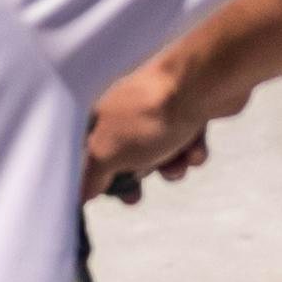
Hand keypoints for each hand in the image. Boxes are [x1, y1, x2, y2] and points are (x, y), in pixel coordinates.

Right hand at [86, 59, 219, 202]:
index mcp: (99, 116)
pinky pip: (187, 142)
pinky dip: (191, 150)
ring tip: (177, 162)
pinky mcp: (188, 111)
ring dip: (169, 166)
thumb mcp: (107, 154)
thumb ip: (90, 176)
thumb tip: (81, 193)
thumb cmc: (148, 117)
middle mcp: (125, 110)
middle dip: (134, 177)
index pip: (87, 151)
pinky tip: (195, 145)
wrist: (200, 86)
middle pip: (124, 155)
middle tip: (136, 195)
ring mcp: (158, 110)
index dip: (95, 177)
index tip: (106, 196)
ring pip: (160, 153)